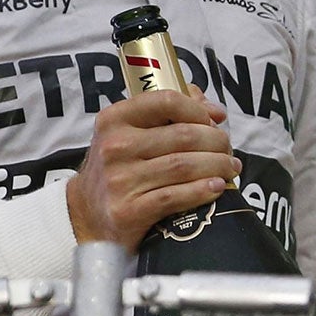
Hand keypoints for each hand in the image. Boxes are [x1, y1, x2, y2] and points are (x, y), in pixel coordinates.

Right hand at [64, 86, 237, 246]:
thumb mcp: (129, 133)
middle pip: (184, 136)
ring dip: (217, 166)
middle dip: (217, 141)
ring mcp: (120, 180)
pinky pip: (176, 196)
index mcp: (114, 119)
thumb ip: (168, 113)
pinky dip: (203, 190)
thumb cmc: (118, 168)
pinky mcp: (128, 211)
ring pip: (185, 166)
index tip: (214, 121)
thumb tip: (213, 109)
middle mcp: (114, 146)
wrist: (85, 214)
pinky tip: (217, 188)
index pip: (167, 101)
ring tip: (230, 168)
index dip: (199, 110)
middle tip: (228, 150)